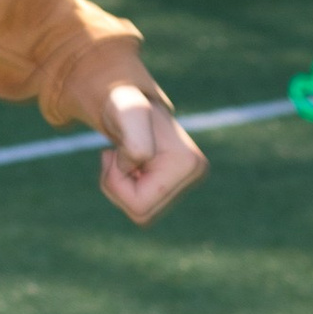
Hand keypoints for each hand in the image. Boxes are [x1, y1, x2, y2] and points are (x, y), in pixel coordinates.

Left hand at [88, 78, 207, 226]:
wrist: (123, 99)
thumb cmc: (122, 107)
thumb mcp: (127, 116)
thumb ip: (135, 138)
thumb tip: (141, 160)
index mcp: (189, 164)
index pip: (139, 206)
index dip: (116, 180)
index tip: (119, 151)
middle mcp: (196, 175)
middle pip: (142, 214)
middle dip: (119, 186)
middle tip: (118, 155)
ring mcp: (188, 181)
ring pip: (141, 213)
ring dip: (121, 186)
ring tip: (125, 157)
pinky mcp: (178, 184)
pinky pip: (141, 208)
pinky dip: (126, 188)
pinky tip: (131, 164)